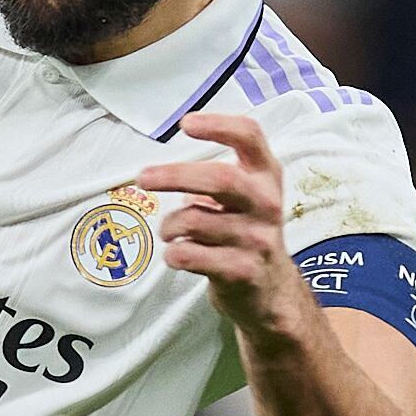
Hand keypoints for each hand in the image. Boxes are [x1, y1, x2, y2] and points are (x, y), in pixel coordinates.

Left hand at [138, 108, 306, 334]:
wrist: (271, 292)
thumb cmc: (244, 234)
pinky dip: (173, 254)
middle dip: (175, 175)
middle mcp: (266, 204)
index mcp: (265, 176)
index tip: (186, 123)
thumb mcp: (245, 197)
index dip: (218, 125)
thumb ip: (216, 177)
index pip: (250, 137)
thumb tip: (164, 170)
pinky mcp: (241, 271)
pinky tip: (179, 254)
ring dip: (169, 226)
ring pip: (193, 221)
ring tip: (169, 231)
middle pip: (220, 179)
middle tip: (144, 177)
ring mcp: (257, 239)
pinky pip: (189, 255)